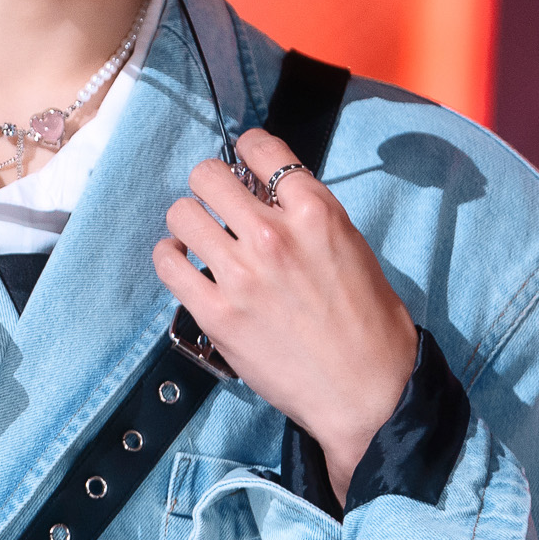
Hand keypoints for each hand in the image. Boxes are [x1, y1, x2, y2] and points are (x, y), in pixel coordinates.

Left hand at [152, 128, 417, 499]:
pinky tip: (185, 265)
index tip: (244, 164)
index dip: (247, 150)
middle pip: (207, 175)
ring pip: (181, 214)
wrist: (367, 392)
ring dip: (189, 222)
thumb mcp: (352, 247)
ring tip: (201, 239)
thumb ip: (309, 216)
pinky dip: (171, 259)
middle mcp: (273, 235)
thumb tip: (269, 197)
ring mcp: (241, 275)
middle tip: (218, 205)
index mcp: (316, 213)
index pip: (262, 147)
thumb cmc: (371, 325)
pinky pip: (168, 264)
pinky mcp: (217, 314)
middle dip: (210, 185)